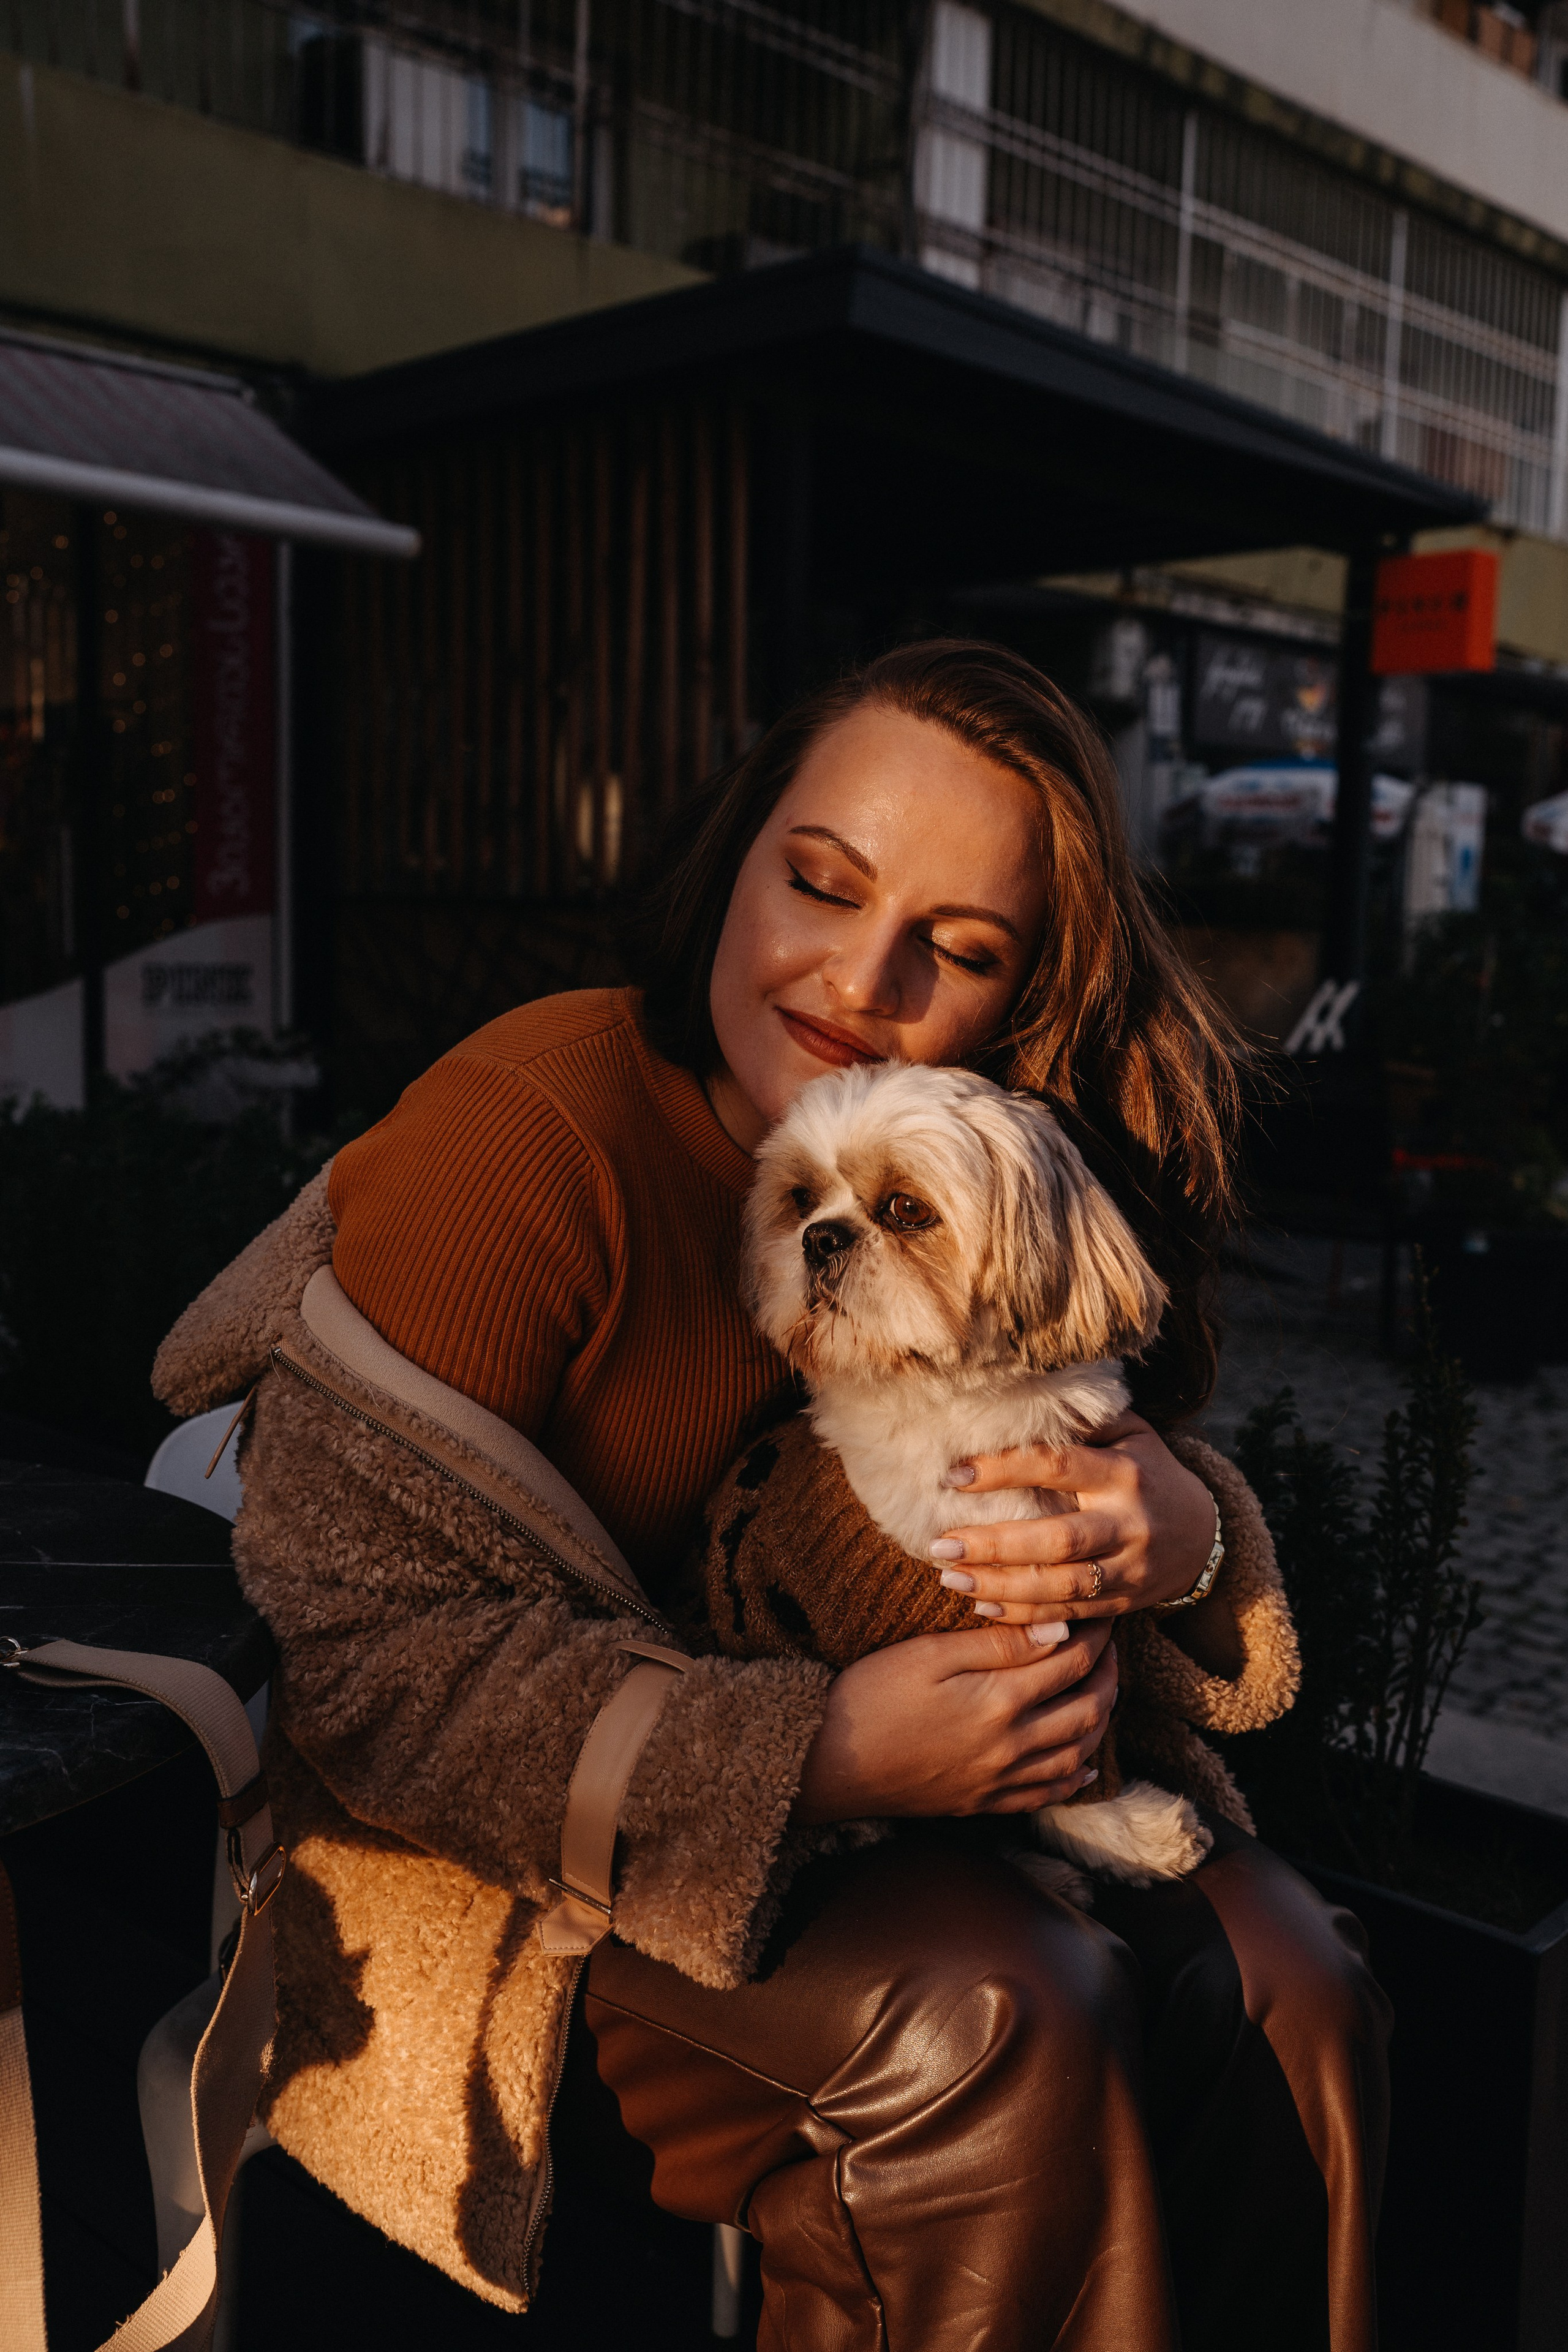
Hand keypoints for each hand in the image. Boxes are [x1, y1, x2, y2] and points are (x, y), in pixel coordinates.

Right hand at [792, 1619, 1116, 1824]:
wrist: (828, 1763)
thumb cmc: (870, 1696)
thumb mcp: (930, 1654)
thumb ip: (998, 1645)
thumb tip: (1059, 1632)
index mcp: (999, 1701)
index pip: (1071, 1662)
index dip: (1094, 1634)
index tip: (1099, 1612)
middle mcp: (1010, 1747)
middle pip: (1086, 1711)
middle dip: (1107, 1675)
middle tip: (1110, 1647)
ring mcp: (998, 1780)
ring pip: (1075, 1755)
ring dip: (1100, 1723)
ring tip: (1103, 1693)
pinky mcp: (981, 1802)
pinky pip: (1045, 1796)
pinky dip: (1073, 1778)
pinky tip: (1084, 1764)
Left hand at [929, 1413, 1213, 1624]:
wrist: (1204, 1534)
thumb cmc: (1148, 1471)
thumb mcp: (1130, 1434)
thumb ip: (1084, 1422)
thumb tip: (1019, 1400)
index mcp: (1124, 1472)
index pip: (1057, 1466)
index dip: (1003, 1470)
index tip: (953, 1476)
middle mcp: (1129, 1522)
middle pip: (1057, 1539)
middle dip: (994, 1545)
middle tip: (940, 1545)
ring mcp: (1129, 1568)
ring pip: (1061, 1586)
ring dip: (1002, 1585)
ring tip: (950, 1579)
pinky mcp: (1124, 1604)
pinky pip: (1070, 1615)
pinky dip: (1025, 1615)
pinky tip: (983, 1605)